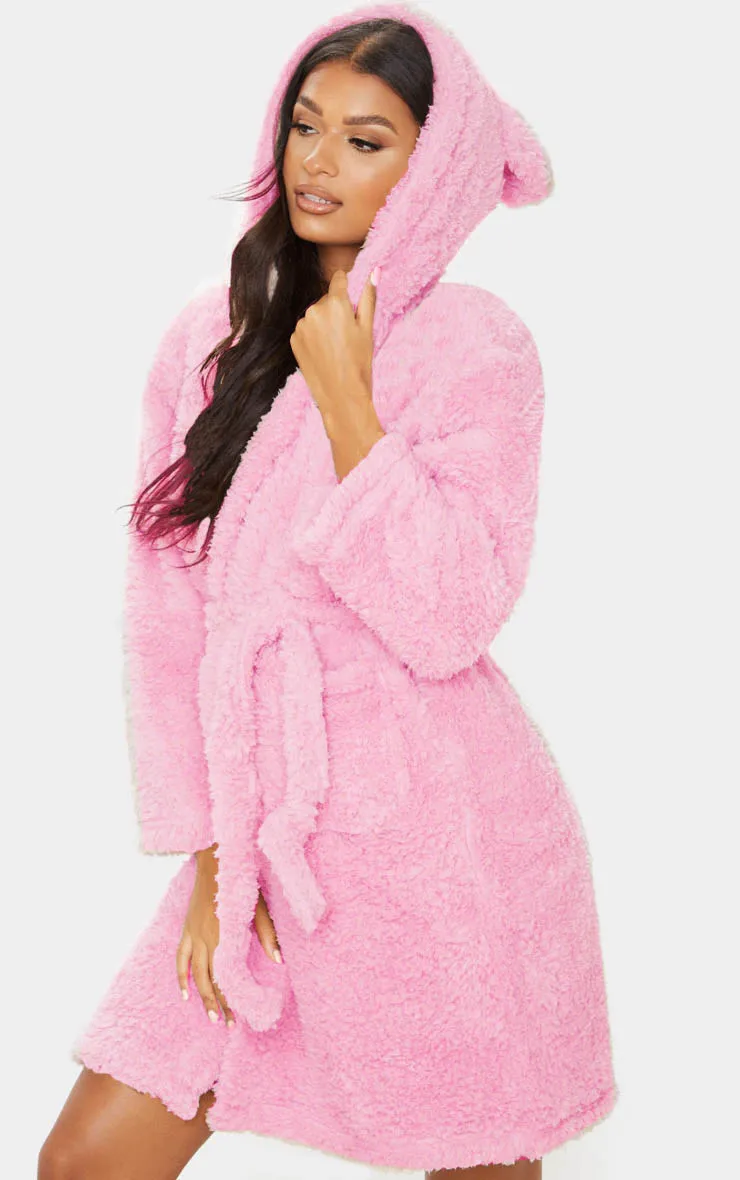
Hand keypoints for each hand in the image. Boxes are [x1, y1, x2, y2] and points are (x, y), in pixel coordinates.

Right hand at [176, 846, 283, 1025]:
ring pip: (194, 973)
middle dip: (218, 1004)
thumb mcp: (259, 907)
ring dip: (201, 996)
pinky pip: (180, 957)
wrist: (215, 859)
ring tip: (209, 1017)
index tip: (239, 1018)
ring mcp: (193, 934)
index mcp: (224, 935)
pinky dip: (181, 976)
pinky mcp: (187, 928)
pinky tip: (184, 993)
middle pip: (210, 979)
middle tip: (227, 1025)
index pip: (226, 976)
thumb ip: (267, 934)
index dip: (231, 998)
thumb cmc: (240, 881)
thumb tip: (279, 960)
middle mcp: (206, 938)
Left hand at [289, 268, 377, 426]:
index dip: (346, 286)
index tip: (350, 300)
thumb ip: (369, 297)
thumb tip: (375, 271)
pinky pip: (305, 330)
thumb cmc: (359, 363)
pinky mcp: (293, 339)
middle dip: (336, 310)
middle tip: (346, 334)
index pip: (338, 279)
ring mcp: (301, 325)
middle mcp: (314, 310)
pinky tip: (323, 352)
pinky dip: (313, 336)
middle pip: (326, 299)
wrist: (340, 395)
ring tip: (335, 346)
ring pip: (315, 315)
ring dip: (323, 323)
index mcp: (335, 303)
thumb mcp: (367, 329)